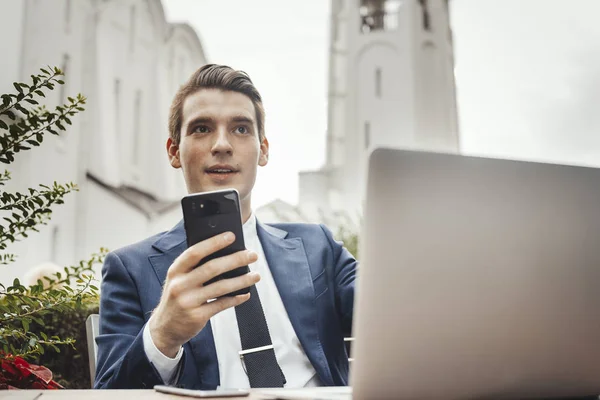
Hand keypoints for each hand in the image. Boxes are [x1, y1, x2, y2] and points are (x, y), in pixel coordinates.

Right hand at [149, 232, 259, 356]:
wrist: (165, 328)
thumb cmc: (177, 298)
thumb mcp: (179, 280)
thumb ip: (195, 268)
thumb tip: (225, 253)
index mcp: (176, 271)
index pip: (195, 252)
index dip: (214, 242)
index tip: (231, 236)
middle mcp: (180, 285)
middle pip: (212, 268)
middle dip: (235, 259)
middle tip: (252, 255)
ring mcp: (188, 301)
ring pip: (221, 287)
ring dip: (242, 280)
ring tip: (256, 275)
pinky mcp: (197, 316)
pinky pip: (222, 304)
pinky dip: (236, 298)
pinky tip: (245, 294)